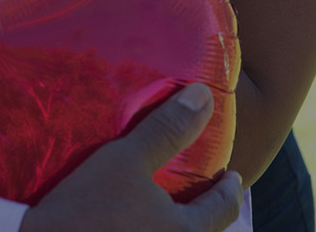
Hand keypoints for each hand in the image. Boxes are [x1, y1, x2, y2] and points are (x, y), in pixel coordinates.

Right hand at [21, 83, 244, 231]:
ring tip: (168, 206)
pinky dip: (151, 231)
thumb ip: (167, 130)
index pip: (222, 210)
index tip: (232, 176)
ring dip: (178, 225)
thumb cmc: (83, 209)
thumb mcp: (125, 161)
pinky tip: (134, 222)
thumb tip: (204, 96)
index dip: (229, 191)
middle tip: (204, 190)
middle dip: (206, 213)